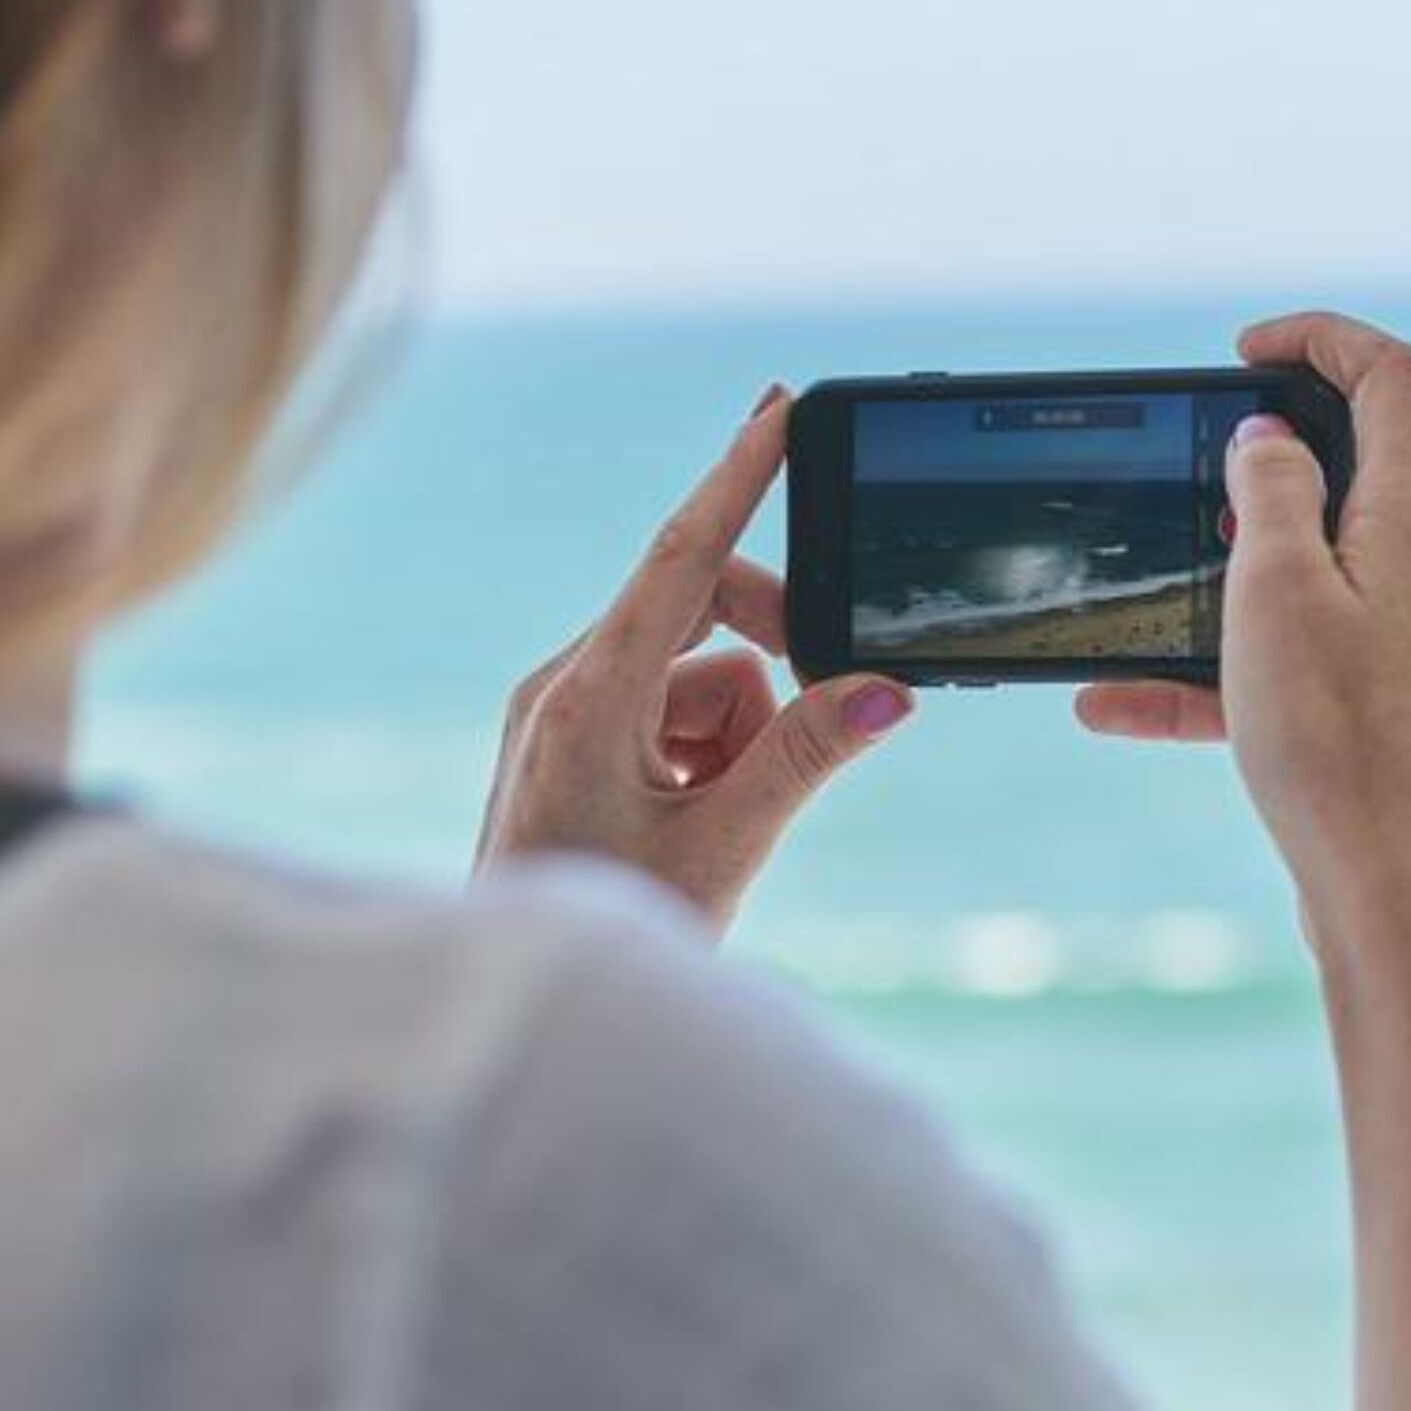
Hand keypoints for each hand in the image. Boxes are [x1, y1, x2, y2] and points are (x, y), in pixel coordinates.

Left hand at [478, 386, 912, 926]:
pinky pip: (672, 709)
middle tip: (820, 724)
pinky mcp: (571, 741)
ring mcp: (563, 713)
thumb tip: (888, 688)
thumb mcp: (727, 847)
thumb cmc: (612, 925)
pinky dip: (709, 753)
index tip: (778, 407)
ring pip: (701, 674)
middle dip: (771, 666)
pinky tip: (693, 824)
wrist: (522, 1003)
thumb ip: (808, 756)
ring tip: (721, 823)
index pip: (681, 559)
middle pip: (704, 614)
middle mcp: (565, 686)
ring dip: (740, 734)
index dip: (737, 477)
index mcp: (588, 698)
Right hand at [1075, 313, 1410, 916]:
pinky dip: (1218, 672)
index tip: (1244, 350)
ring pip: (1309, 579)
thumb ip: (1270, 497)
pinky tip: (1117, 707)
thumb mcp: (1275, 593)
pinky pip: (1297, 664)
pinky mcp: (1391, 712)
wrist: (1388, 894)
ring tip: (1136, 604)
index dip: (1321, 338)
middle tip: (1183, 480)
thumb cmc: (1333, 743)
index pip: (1394, 378)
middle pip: (1355, 472)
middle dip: (1256, 468)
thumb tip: (1272, 439)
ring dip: (1218, 583)